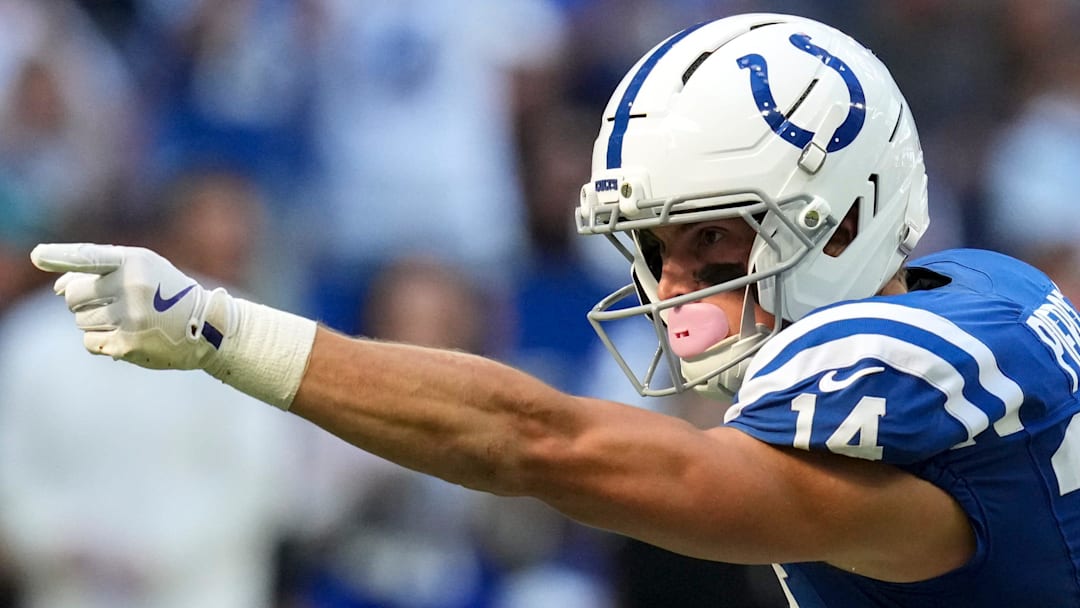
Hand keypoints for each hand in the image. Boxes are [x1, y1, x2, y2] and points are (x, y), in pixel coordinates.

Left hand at [30, 243, 231, 369]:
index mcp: (135, 262)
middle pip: (72, 296)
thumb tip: (55, 288)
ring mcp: (130, 318)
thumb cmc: (167, 292)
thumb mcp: (143, 269)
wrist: (207, 326)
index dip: (60, 256)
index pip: (89, 257)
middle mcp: (132, 288)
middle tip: (110, 303)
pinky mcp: (128, 344)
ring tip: (126, 318)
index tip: (37, 255)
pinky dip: (100, 340)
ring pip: (79, 320)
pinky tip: (124, 335)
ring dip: (93, 321)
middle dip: (81, 300)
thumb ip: (99, 270)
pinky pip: (89, 341)